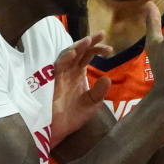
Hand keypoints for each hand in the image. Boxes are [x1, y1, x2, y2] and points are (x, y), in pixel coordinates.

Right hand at [49, 31, 112, 146]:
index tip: (110, 49)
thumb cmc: (73, 116)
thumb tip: (106, 78)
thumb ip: (99, 91)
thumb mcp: (92, 103)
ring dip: (77, 46)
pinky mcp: (52, 79)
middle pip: (79, 50)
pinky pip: (57, 65)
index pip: (88, 55)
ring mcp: (61, 73)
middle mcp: (69, 70)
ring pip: (68, 53)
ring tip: (88, 41)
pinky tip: (74, 53)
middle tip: (101, 34)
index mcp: (78, 72)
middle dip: (90, 42)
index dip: (98, 49)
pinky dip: (65, 58)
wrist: (59, 129)